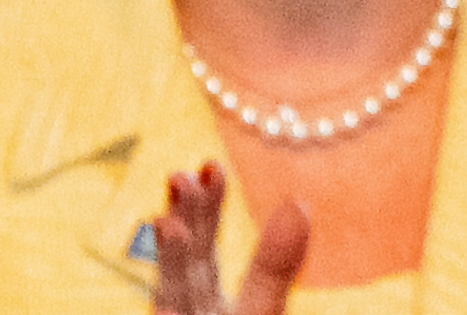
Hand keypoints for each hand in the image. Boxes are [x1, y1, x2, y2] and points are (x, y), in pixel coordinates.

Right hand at [150, 164, 307, 314]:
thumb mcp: (263, 308)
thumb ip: (275, 267)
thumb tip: (298, 204)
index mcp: (207, 299)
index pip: (204, 247)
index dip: (206, 209)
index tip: (211, 166)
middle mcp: (190, 312)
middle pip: (185, 262)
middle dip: (180, 221)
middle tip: (179, 174)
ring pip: (173, 298)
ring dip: (170, 262)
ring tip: (168, 223)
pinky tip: (169, 305)